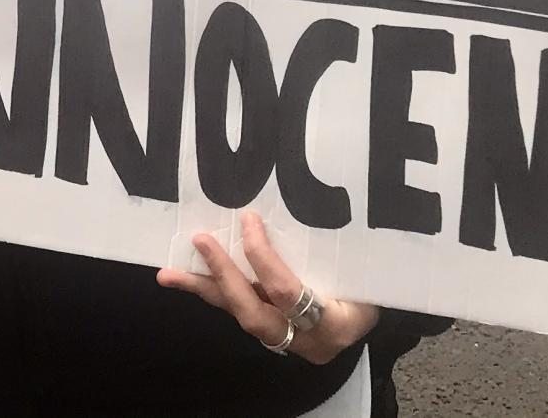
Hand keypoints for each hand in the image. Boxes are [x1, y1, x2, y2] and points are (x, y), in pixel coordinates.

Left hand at [156, 212, 378, 366]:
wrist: (379, 318)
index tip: (248, 222)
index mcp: (332, 325)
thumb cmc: (375, 286)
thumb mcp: (365, 272)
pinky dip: (215, 292)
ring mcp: (288, 340)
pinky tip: (188, 277)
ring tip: (168, 274)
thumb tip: (305, 206)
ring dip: (204, 290)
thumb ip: (335, 252)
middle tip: (200, 241)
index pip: (286, 293)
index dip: (263, 259)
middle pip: (253, 313)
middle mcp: (305, 340)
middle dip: (223, 277)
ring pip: (240, 315)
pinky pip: (241, 311)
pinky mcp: (275, 332)